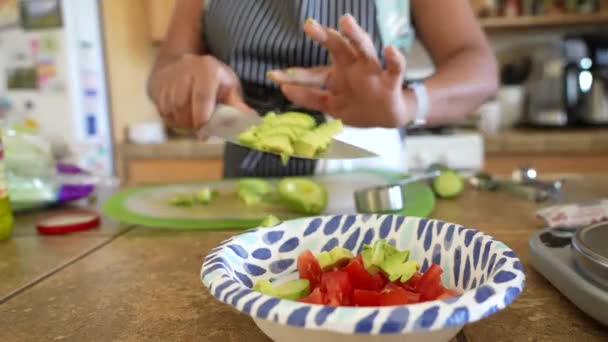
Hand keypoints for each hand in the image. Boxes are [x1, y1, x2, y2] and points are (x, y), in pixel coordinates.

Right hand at [149, 54, 253, 129]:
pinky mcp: (156, 91)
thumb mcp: (228, 87)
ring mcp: (168, 79)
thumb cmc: (212, 81)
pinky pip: (165, 115)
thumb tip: (253, 121)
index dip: (203, 118)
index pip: (201, 95)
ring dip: (186, 123)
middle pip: (185, 108)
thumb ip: (238, 106)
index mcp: (206, 68)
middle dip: (195, 123)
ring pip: (174, 113)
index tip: (205, 135)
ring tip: (195, 118)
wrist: (179, 68)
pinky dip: (176, 121)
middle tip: (204, 129)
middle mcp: (184, 70)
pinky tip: (184, 115)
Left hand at [267, 15, 410, 127]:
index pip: (313, 73)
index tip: (273, 76)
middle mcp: (352, 68)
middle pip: (337, 49)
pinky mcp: (391, 81)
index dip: (294, 76)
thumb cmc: (359, 105)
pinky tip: (389, 49)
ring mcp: (372, 72)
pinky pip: (395, 68)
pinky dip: (394, 58)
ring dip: (355, 36)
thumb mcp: (332, 104)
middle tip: (309, 26)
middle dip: (324, 37)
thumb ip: (310, 98)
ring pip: (364, 49)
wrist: (390, 116)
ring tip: (346, 22)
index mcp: (337, 74)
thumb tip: (284, 90)